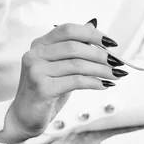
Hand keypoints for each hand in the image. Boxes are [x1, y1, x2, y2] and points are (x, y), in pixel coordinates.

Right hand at [0, 20, 124, 143]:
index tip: (111, 42)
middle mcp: (35, 54)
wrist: (25, 117)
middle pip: (74, 47)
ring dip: (102, 70)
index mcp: (40, 44)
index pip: (68, 30)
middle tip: (118, 62)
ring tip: (115, 75)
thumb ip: (73, 49)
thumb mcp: (60, 67)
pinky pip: (76, 81)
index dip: (92, 34)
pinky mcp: (42, 88)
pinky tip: (104, 85)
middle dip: (101, 54)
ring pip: (77, 65)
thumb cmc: (46, 91)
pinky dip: (94, 83)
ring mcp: (36, 70)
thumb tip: (93, 26)